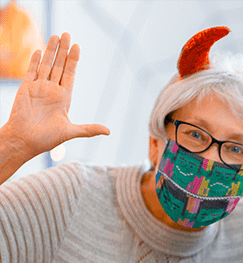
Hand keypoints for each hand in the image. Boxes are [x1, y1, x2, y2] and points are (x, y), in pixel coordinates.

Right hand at [2, 33, 109, 159]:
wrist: (24, 140)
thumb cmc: (47, 139)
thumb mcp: (71, 132)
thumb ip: (88, 129)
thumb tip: (108, 131)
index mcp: (64, 98)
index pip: (70, 74)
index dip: (73, 61)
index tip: (77, 47)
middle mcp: (52, 91)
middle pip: (59, 66)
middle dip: (63, 50)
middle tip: (67, 34)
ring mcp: (38, 88)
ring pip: (46, 65)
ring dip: (51, 51)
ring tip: (56, 36)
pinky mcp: (25, 89)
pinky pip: (31, 71)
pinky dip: (35, 61)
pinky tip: (40, 50)